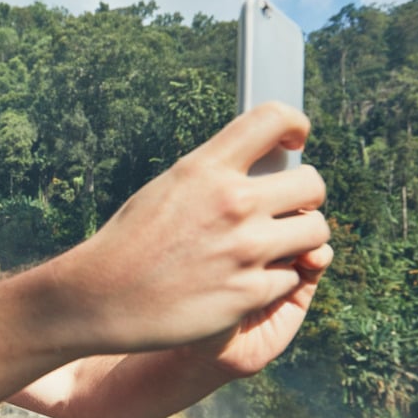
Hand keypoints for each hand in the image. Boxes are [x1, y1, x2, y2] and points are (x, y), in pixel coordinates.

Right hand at [50, 102, 331, 353]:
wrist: (101, 297)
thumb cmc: (129, 244)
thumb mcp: (165, 190)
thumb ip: (212, 177)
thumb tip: (257, 167)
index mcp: (205, 170)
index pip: (272, 119)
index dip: (295, 123)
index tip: (295, 140)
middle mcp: (232, 203)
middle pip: (313, 184)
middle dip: (305, 198)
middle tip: (288, 210)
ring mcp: (245, 249)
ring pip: (315, 233)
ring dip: (300, 242)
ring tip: (271, 249)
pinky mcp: (249, 292)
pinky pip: (291, 279)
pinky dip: (274, 282)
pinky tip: (242, 283)